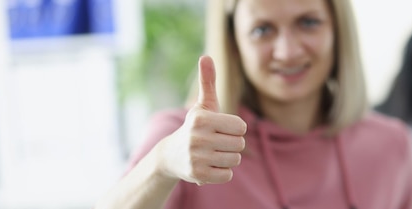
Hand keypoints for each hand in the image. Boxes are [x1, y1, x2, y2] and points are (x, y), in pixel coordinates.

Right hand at [156, 56, 246, 184]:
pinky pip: (227, 175)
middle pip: (240, 144)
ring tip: (212, 154)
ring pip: (234, 160)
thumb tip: (206, 56)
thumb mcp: (202, 106)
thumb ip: (208, 82)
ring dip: (228, 158)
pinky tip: (210, 166)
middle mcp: (197, 138)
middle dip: (233, 144)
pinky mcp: (198, 175)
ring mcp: (196, 158)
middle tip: (217, 143)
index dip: (235, 128)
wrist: (170, 156)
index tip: (222, 129)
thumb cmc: (195, 127)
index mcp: (202, 119)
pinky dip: (222, 172)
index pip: (241, 126)